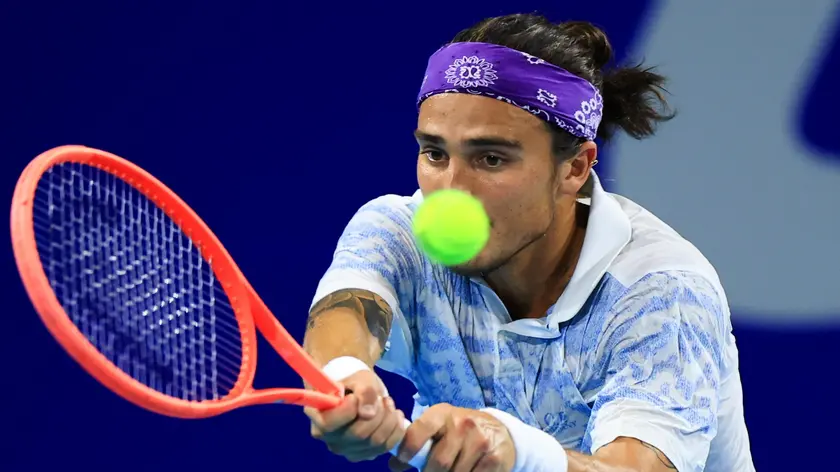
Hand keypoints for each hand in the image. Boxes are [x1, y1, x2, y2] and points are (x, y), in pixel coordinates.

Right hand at [304, 369, 405, 462]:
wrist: (360, 394)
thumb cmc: (353, 385)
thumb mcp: (359, 379)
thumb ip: (363, 391)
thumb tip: (368, 413)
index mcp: (318, 417)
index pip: (329, 424)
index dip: (348, 409)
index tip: (356, 396)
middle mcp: (330, 439)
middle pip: (358, 434)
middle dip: (377, 412)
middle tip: (381, 398)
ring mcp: (347, 450)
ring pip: (375, 441)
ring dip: (389, 418)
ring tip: (388, 403)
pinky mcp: (365, 454)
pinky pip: (387, 446)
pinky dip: (396, 429)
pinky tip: (395, 415)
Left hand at [390, 403, 514, 471]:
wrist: (499, 431)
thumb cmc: (460, 431)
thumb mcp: (439, 429)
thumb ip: (418, 443)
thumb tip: (394, 466)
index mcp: (442, 414)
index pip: (419, 431)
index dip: (408, 449)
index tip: (404, 459)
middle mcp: (462, 424)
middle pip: (438, 462)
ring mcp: (480, 441)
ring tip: (450, 470)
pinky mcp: (494, 458)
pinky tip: (466, 471)